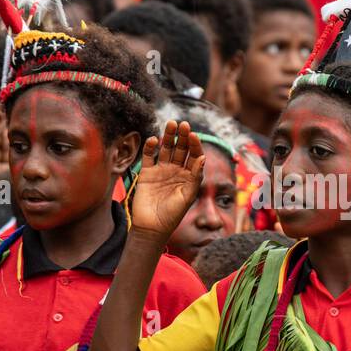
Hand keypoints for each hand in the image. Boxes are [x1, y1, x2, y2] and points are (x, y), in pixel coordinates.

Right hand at [130, 120, 204, 243]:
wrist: (152, 227)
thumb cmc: (173, 215)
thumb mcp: (188, 196)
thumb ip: (195, 177)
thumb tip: (203, 158)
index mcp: (189, 175)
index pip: (194, 155)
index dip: (194, 145)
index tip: (193, 135)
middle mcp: (176, 170)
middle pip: (180, 149)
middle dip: (182, 136)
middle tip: (183, 124)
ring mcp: (161, 170)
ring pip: (166, 149)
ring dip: (168, 137)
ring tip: (171, 124)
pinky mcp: (147, 172)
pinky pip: (149, 156)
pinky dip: (150, 147)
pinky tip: (154, 140)